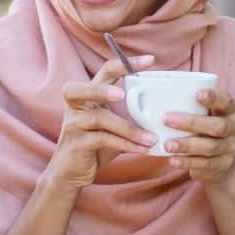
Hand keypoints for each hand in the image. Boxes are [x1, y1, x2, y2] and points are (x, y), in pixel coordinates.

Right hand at [48, 54, 158, 190]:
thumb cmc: (94, 147)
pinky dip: (125, 144)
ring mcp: (74, 125)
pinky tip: (143, 149)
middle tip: (122, 94)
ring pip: (100, 119)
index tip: (150, 60)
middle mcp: (77, 107)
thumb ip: (129, 116)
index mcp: (88, 96)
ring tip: (152, 138)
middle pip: (84, 88)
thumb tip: (163, 109)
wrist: (70, 174)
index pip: (104, 72)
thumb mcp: (112, 128)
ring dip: (129, 129)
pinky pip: (103, 140)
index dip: (124, 63)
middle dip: (102, 88)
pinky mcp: (78, 144)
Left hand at [162, 81, 234, 187]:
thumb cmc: (206, 131)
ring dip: (186, 145)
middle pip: (218, 126)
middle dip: (191, 122)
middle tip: (166, 119)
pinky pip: (204, 164)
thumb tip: (159, 95)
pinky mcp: (223, 165)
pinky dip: (187, 162)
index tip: (197, 94)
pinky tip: (172, 159)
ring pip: (210, 147)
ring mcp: (231, 149)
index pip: (226, 102)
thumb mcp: (206, 116)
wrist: (222, 164)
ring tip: (167, 145)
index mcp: (232, 112)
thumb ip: (193, 107)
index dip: (214, 98)